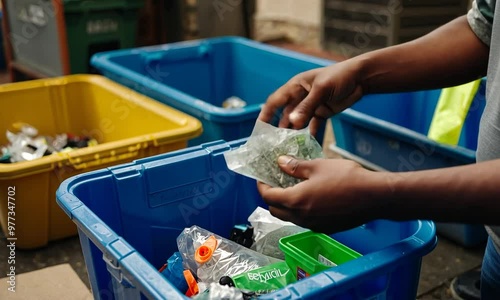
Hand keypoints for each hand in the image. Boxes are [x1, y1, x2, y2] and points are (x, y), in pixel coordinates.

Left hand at [257, 156, 389, 233]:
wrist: (375, 197)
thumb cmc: (346, 178)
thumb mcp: (318, 166)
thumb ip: (295, 166)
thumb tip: (280, 162)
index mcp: (296, 201)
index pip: (268, 197)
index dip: (262, 186)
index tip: (263, 176)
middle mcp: (302, 218)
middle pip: (276, 210)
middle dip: (271, 197)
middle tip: (276, 182)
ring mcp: (314, 225)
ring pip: (290, 217)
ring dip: (286, 205)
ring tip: (293, 188)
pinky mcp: (326, 228)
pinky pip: (305, 221)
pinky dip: (300, 211)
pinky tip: (311, 197)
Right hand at [258, 60, 363, 134]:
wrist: (361, 78)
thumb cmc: (340, 77)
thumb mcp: (322, 90)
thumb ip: (307, 107)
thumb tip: (292, 122)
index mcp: (296, 86)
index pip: (275, 101)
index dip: (266, 114)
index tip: (259, 129)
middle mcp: (300, 96)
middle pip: (285, 114)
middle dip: (278, 128)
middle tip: (273, 144)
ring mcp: (311, 105)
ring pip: (297, 121)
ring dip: (293, 132)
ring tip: (288, 147)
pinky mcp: (322, 112)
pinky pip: (312, 125)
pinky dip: (309, 134)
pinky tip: (307, 144)